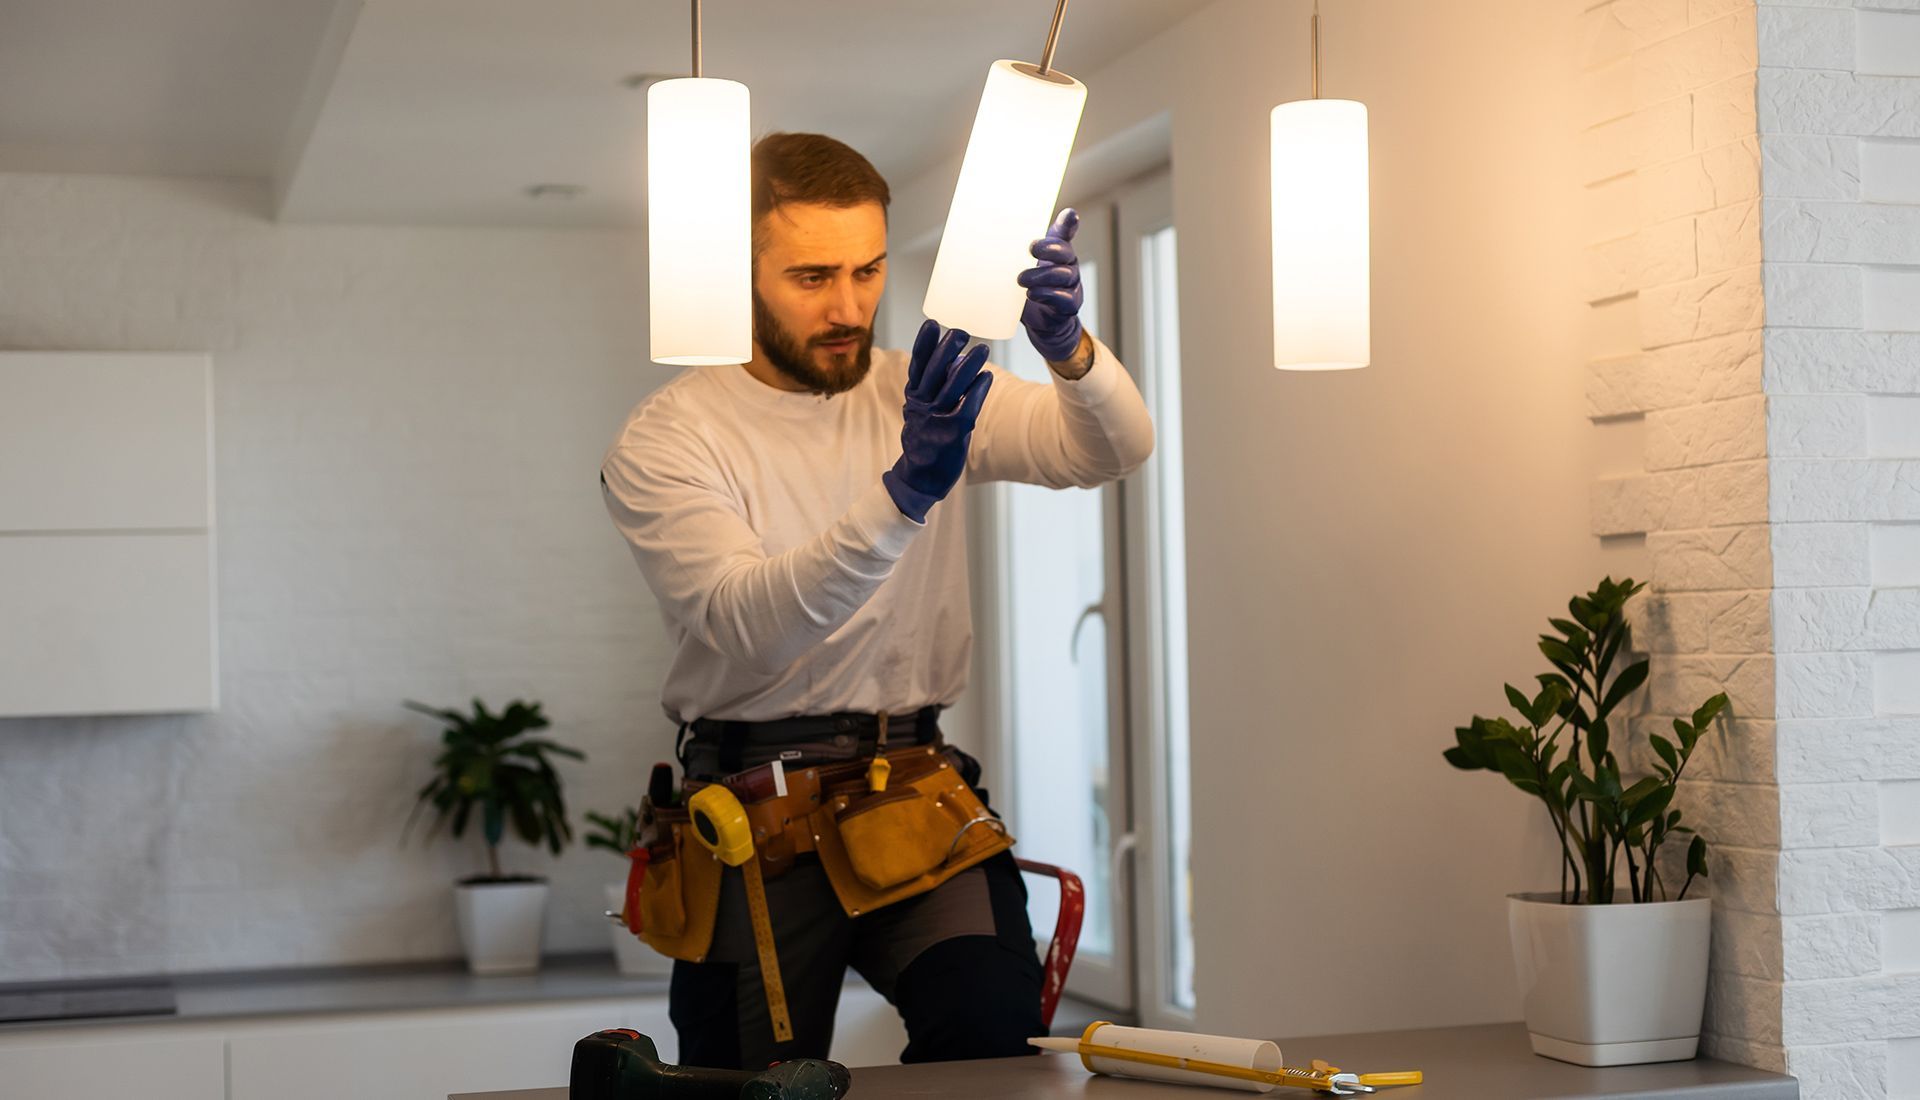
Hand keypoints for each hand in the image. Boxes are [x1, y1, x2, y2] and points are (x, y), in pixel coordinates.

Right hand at [881, 320, 993, 523]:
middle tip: (961, 331)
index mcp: (914, 398)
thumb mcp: (919, 412)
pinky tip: (987, 377)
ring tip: (982, 349)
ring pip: (952, 386)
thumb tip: (950, 362)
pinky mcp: (952, 433)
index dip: (924, 344)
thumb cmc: (925, 440)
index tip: (932, 324)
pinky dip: (977, 390)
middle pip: (934, 371)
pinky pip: (967, 406)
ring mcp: (937, 419)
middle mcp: (922, 406)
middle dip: (946, 349)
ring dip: (968, 365)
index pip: (917, 365)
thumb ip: (931, 389)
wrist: (920, 478)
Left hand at [1016, 208, 1084, 363]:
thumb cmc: (1028, 288)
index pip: (1065, 233)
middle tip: (1030, 249)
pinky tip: (1033, 294)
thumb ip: (1006, 253)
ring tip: (1020, 279)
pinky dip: (1047, 295)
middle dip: (1049, 248)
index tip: (1069, 214)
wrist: (1042, 323)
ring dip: (1041, 276)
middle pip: (1065, 251)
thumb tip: (969, 239)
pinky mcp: (1069, 305)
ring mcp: (1071, 285)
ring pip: (1064, 275)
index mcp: (1056, 251)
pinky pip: (1064, 298)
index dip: (1069, 223)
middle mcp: (1067, 264)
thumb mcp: (1017, 268)